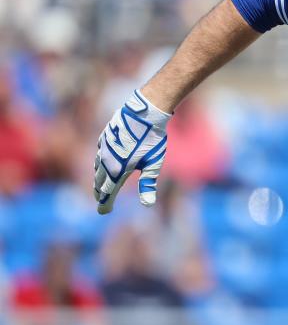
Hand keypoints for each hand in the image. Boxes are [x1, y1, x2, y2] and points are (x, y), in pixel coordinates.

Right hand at [94, 89, 170, 214]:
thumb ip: (148, 184)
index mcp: (117, 170)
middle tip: (101, 201)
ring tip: (100, 185)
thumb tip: (148, 205)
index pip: (108, 192)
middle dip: (100, 192)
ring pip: (97, 167)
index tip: (104, 212)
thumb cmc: (152, 139)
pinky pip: (99, 153)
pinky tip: (101, 162)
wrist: (144, 112)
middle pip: (100, 181)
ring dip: (98, 178)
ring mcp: (103, 147)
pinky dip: (99, 162)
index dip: (105, 203)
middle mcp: (106, 160)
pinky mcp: (104, 137)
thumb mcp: (153, 163)